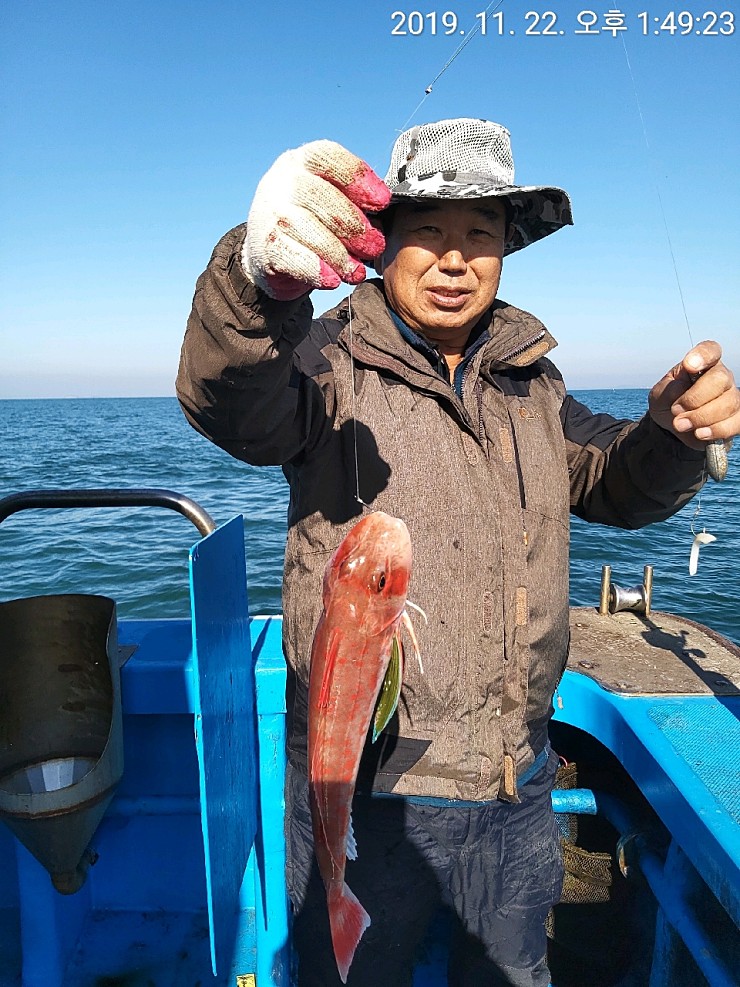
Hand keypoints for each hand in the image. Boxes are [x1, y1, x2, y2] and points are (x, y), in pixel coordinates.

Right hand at [242, 140, 390, 300]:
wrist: (271, 252)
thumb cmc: (313, 222)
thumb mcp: (332, 200)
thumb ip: (356, 201)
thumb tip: (389, 214)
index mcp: (304, 161)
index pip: (330, 157)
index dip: (358, 178)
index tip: (382, 202)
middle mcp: (283, 180)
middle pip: (320, 195)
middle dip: (353, 224)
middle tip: (375, 245)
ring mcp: (270, 212)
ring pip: (307, 227)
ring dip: (338, 253)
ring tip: (357, 271)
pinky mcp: (264, 246)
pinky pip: (291, 256)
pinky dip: (315, 269)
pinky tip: (333, 280)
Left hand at [648, 341, 739, 449]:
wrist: (674, 426)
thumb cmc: (668, 402)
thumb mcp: (658, 395)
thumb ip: (667, 390)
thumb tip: (681, 389)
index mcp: (702, 364)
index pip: (710, 350)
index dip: (702, 356)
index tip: (689, 366)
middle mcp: (721, 377)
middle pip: (720, 379)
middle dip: (695, 398)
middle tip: (676, 411)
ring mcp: (731, 397)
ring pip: (728, 403)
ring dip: (700, 418)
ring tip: (680, 425)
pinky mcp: (735, 419)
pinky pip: (735, 423)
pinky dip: (716, 430)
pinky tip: (699, 433)